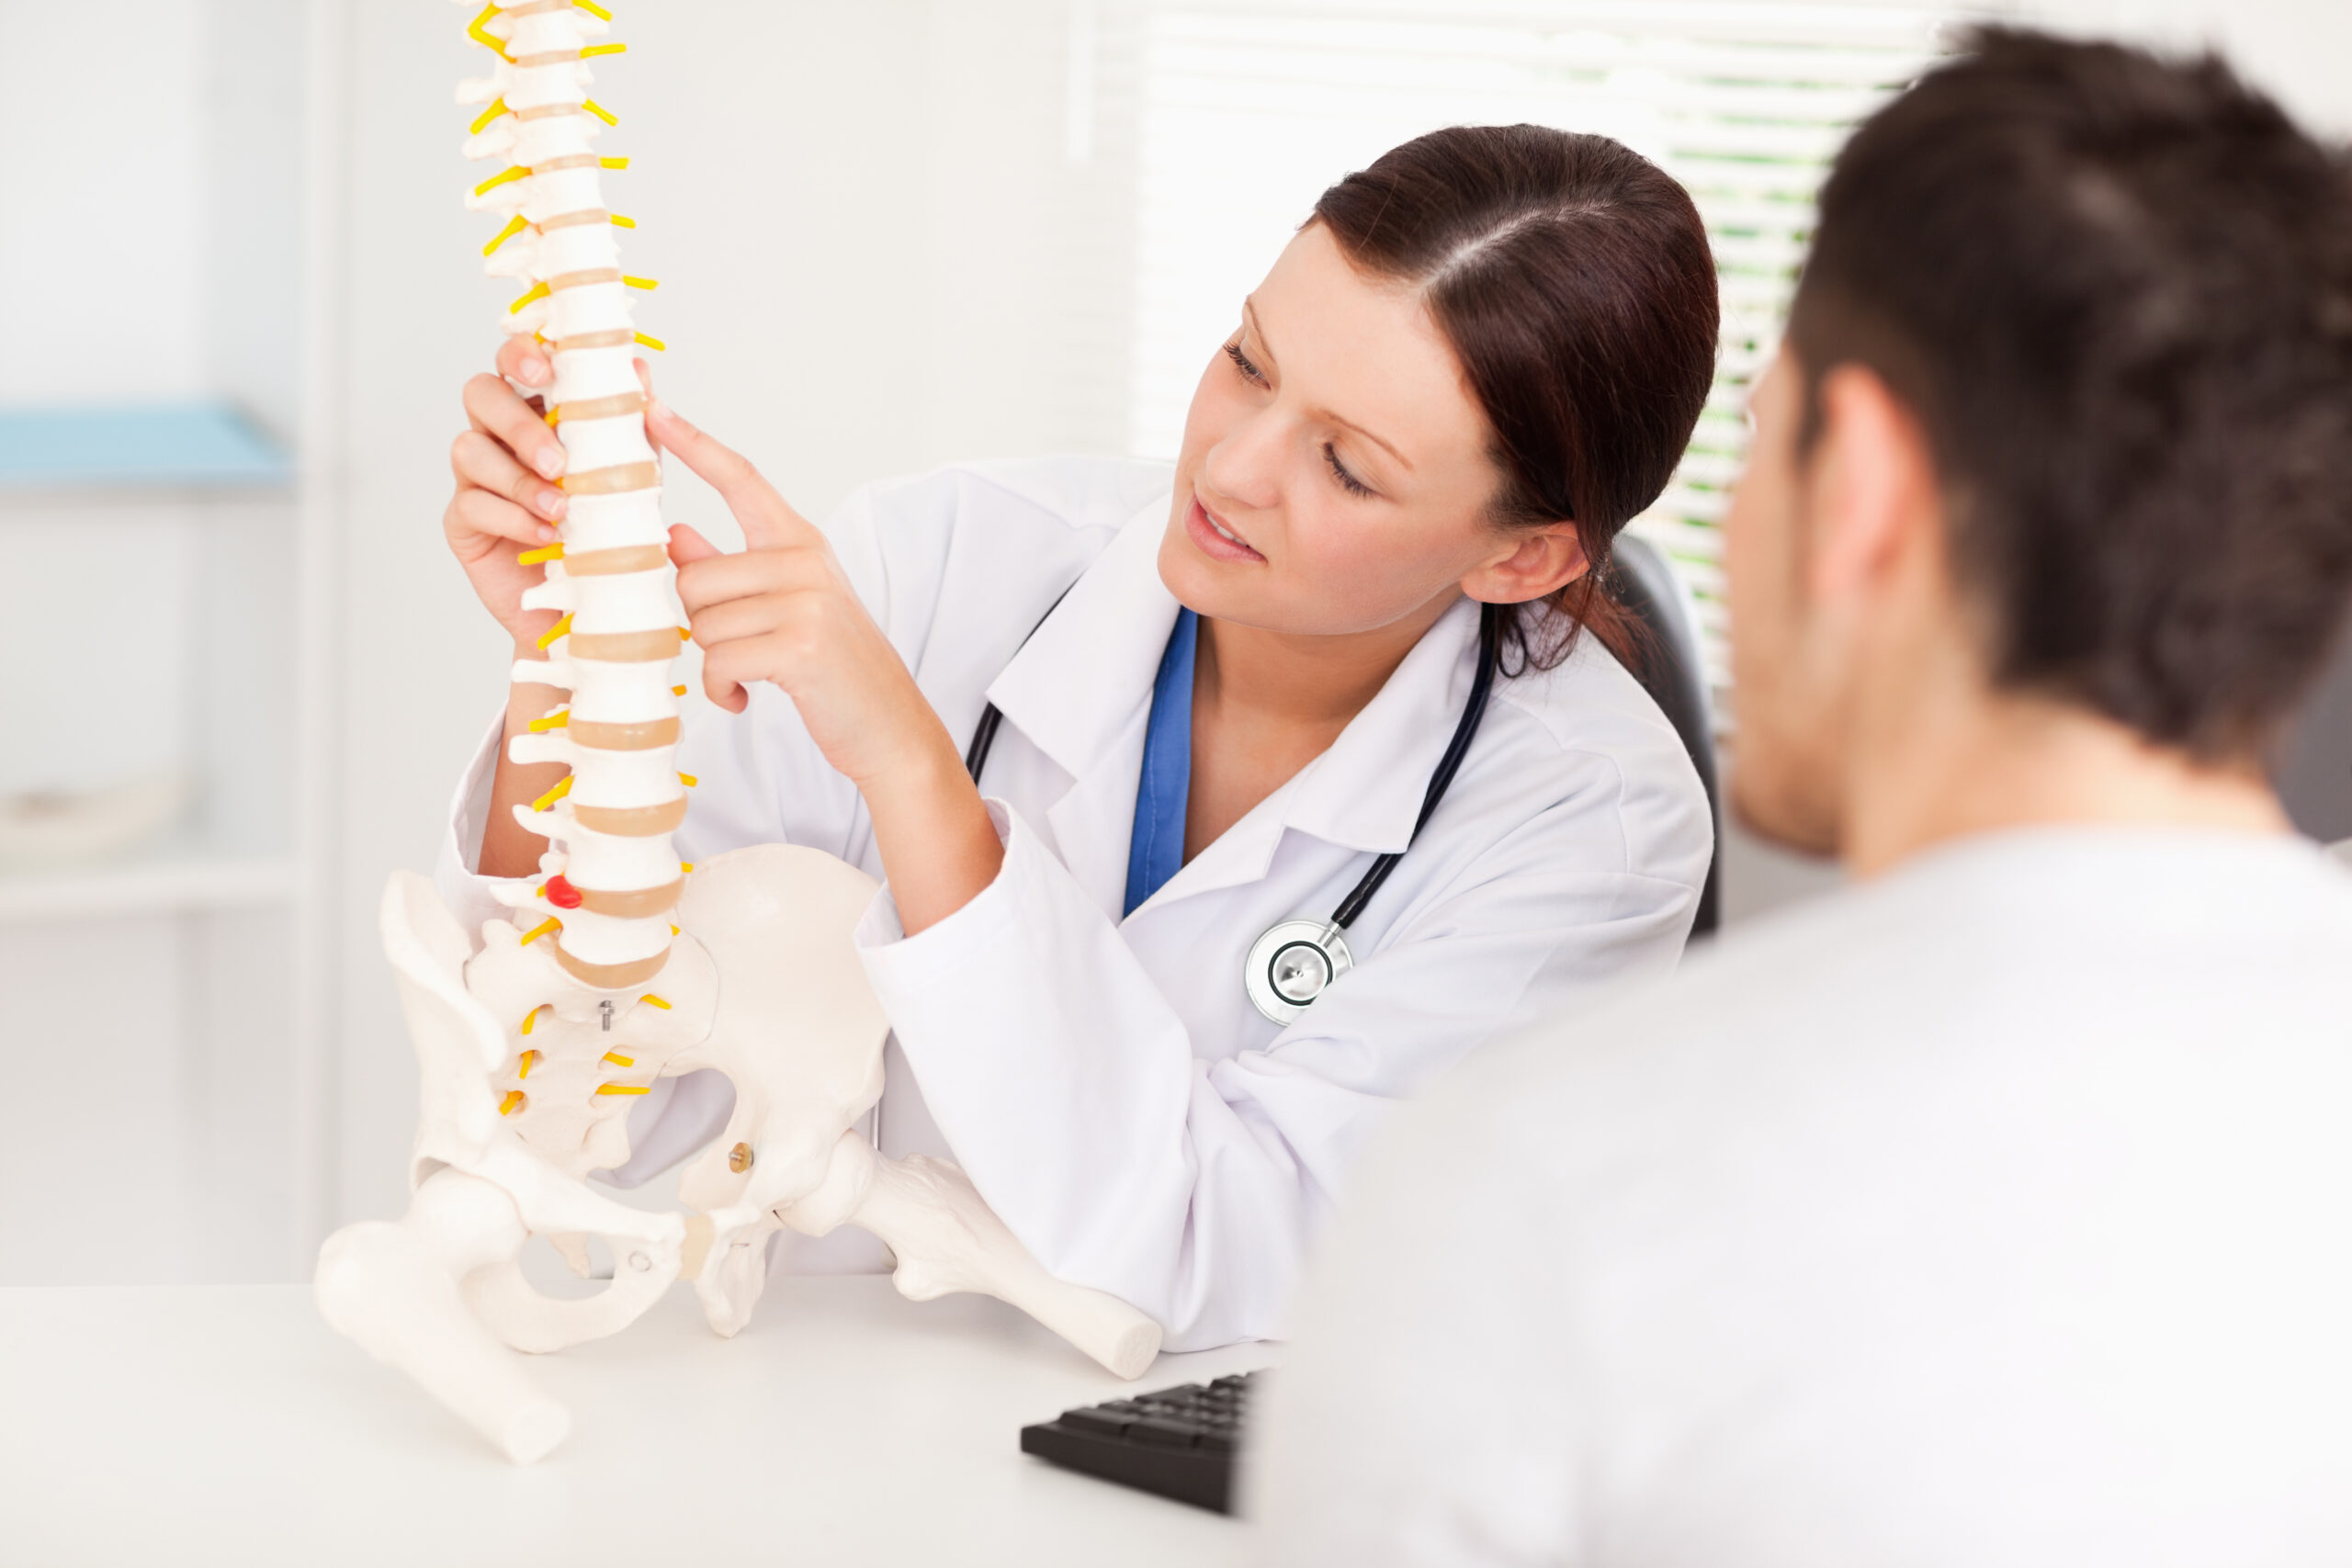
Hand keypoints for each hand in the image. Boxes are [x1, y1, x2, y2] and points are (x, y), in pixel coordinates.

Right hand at [443, 336, 646, 647]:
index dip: (521, 355)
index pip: (514, 363)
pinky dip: (513, 517)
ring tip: (561, 507)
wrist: (592, 604)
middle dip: (517, 421)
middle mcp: (499, 435)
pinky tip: (546, 534)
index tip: (546, 370)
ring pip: (468, 449)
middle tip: (556, 459)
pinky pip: (472, 503)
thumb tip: (638, 369)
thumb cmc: (607, 530)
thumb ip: (629, 424)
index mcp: (537, 411)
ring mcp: (475, 477)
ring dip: (519, 478)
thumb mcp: (630, 475)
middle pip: (480, 394)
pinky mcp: (463, 521)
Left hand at [655, 401, 946, 789]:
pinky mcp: (799, 645)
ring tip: (750, 675)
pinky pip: (719, 661)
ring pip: (702, 623)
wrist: (888, 725)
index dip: (693, 443)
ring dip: (714, 662)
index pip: (741, 479)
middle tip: (737, 649)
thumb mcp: (786, 607)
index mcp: (801, 543)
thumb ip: (729, 569)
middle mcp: (805, 562)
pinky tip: (743, 698)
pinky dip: (722, 689)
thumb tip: (676, 534)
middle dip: (701, 625)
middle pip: (695, 578)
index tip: (651, 410)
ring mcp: (805, 601)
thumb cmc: (833, 668)